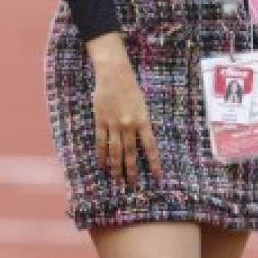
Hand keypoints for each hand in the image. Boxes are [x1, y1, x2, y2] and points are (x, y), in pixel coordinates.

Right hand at [91, 57, 162, 185]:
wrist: (114, 74)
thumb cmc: (131, 88)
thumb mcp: (142, 105)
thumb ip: (142, 123)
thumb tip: (142, 142)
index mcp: (143, 120)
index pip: (150, 146)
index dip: (154, 162)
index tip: (157, 176)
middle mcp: (129, 124)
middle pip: (130, 152)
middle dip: (131, 169)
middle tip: (131, 183)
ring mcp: (114, 124)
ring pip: (115, 150)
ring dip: (116, 166)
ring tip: (116, 178)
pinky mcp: (101, 121)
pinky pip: (101, 142)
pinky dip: (102, 154)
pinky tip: (102, 163)